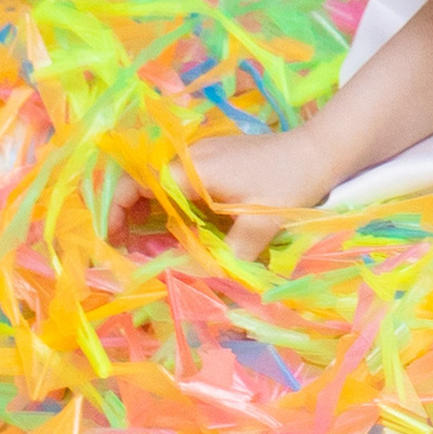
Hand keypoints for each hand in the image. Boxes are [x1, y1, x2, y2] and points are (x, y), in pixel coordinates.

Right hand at [107, 128, 336, 260]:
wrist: (320, 150)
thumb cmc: (291, 180)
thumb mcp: (263, 222)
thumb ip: (233, 253)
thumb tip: (209, 283)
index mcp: (193, 168)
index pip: (136, 185)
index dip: (117, 212)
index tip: (112, 241)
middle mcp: (191, 158)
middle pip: (141, 184)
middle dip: (127, 217)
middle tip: (127, 251)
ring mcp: (203, 157)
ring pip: (159, 186)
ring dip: (148, 214)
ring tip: (147, 246)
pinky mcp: (216, 162)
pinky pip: (180, 185)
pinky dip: (170, 207)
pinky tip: (177, 231)